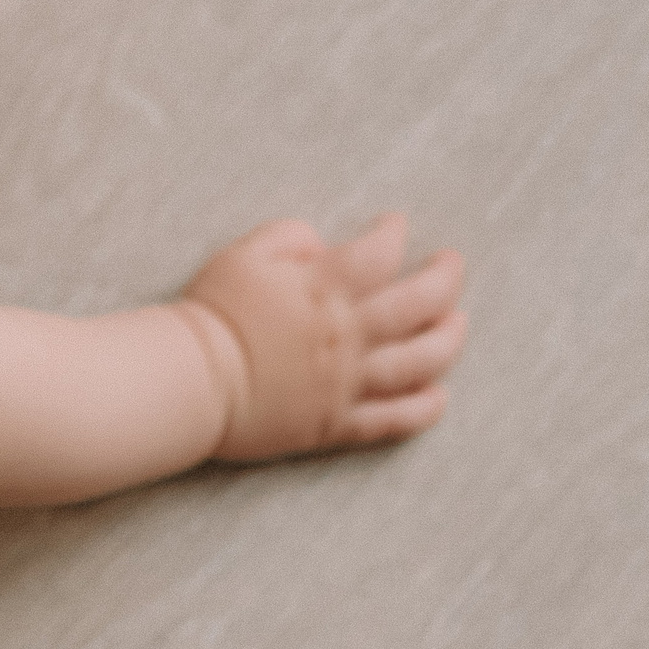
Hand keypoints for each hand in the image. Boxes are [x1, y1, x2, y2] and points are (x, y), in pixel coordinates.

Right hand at [178, 213, 466, 461]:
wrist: (190, 381)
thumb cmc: (212, 314)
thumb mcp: (242, 255)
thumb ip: (288, 238)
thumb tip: (321, 244)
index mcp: (323, 289)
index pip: (379, 254)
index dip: (393, 234)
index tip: (395, 225)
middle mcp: (346, 335)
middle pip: (416, 304)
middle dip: (444, 279)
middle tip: (453, 265)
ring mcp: (346, 382)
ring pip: (418, 362)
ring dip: (447, 341)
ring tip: (458, 325)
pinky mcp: (336, 423)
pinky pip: (392, 420)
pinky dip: (422, 409)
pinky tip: (440, 396)